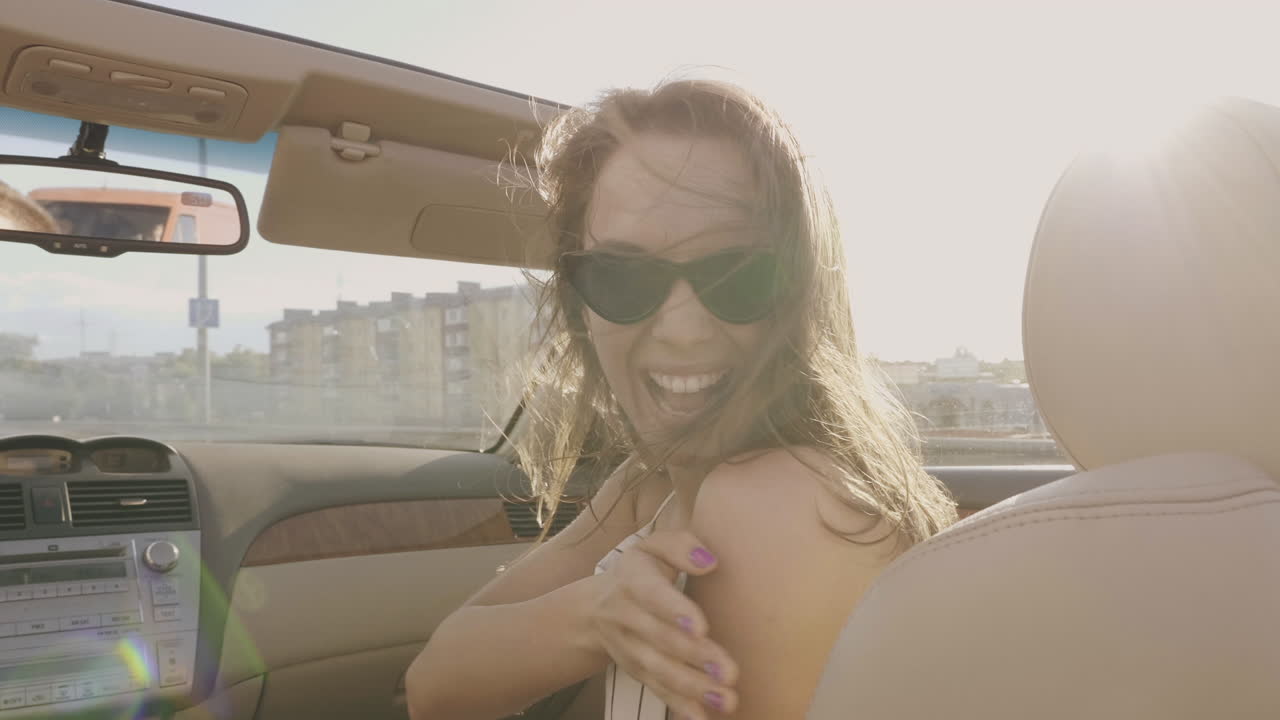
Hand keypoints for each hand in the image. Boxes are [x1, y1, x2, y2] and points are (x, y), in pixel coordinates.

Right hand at [588, 529, 738, 718]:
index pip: (652, 595)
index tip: (701, 627)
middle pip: (660, 639)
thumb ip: (680, 546)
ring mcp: (629, 649)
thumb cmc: (640, 572)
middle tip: (728, 672)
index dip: (674, 610)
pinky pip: (657, 690)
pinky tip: (702, 718)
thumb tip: (710, 562)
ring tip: (725, 698)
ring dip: (692, 687)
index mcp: (632, 580)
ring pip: (659, 670)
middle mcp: (626, 616)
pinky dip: (679, 706)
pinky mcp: (636, 672)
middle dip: (694, 657)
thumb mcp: (653, 547)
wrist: (596, 608)